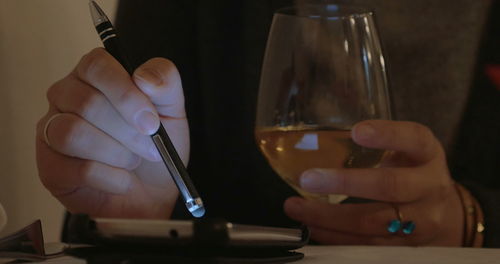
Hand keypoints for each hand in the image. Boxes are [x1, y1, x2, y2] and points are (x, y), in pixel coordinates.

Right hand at [36, 48, 188, 218]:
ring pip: (73, 134)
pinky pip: (76, 170)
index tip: (151, 120)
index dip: (125, 94)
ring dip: (116, 154)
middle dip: (128, 132)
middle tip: (151, 148)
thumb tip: (144, 77)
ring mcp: (52, 131)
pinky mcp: (50, 167)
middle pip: (86, 103)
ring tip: (133, 161)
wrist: (153, 190)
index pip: (96, 65)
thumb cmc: (156, 144)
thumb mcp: (172, 109)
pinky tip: (121, 179)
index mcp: (95, 74)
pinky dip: (110, 178)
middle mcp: (66, 96)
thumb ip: (165, 81)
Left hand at [284, 120, 463, 245]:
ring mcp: (422, 220)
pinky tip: (312, 226)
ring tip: (297, 207)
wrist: (444, 212)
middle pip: (390, 186)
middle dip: (345, 183)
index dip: (387, 134)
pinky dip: (335, 235)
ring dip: (329, 216)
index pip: (414, 139)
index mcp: (428, 154)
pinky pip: (367, 244)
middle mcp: (429, 186)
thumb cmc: (412, 171)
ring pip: (373, 222)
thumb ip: (375, 142)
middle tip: (308, 179)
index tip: (357, 131)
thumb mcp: (406, 149)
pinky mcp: (407, 246)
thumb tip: (314, 139)